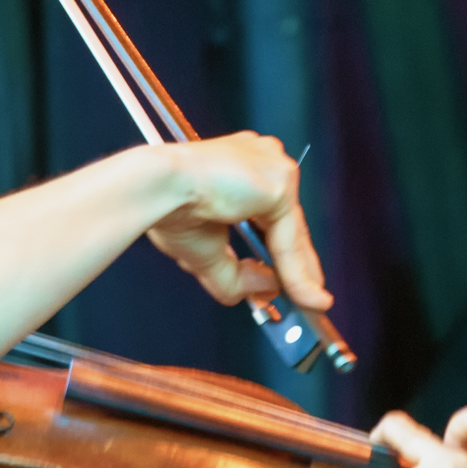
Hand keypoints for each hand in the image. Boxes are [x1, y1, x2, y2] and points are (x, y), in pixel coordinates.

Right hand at [145, 133, 329, 311]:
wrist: (156, 188)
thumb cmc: (167, 206)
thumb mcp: (206, 253)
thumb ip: (237, 276)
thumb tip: (267, 289)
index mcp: (240, 166)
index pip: (270, 216)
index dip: (280, 253)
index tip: (283, 283)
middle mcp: (262, 160)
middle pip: (288, 225)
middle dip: (296, 267)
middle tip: (307, 302)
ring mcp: (273, 168)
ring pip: (292, 234)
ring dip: (300, 274)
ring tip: (310, 307)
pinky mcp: (279, 183)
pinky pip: (290, 239)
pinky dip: (295, 273)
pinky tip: (303, 296)